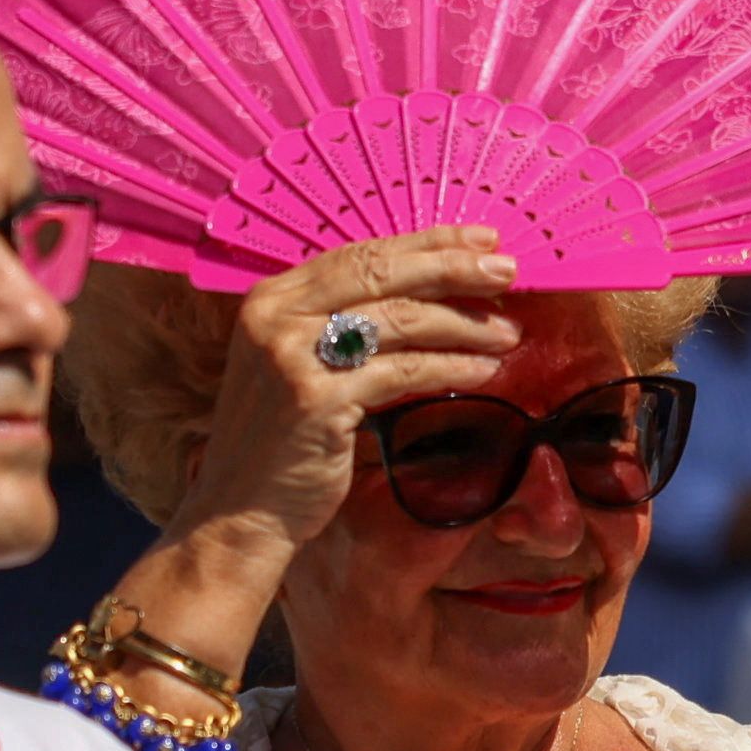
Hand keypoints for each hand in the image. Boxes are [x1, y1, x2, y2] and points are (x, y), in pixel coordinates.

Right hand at [172, 227, 525, 564]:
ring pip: (400, 321)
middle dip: (453, 268)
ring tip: (509, 332)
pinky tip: (484, 370)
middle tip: (508, 270)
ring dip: (464, 324)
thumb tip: (432, 296)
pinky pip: (402, 372)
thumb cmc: (283, 440)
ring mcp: (293, 355)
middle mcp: (277, 316)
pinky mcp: (317, 398)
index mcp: (272, 297)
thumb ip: (346, 326)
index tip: (481, 240)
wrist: (241, 510)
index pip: (360, 253)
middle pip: (382, 274)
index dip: (426, 243)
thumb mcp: (304, 365)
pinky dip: (450, 368)